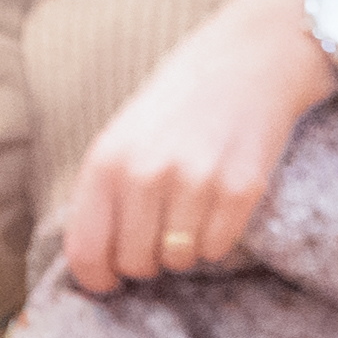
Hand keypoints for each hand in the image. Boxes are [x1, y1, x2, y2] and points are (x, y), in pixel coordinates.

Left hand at [48, 0, 333, 295]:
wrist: (252, 58)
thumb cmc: (179, 105)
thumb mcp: (123, 137)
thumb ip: (103, 193)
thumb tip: (93, 264)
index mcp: (106, 162)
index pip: (85, 252)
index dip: (96, 278)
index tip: (109, 279)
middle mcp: (146, 174)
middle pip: (134, 264)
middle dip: (145, 259)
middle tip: (159, 231)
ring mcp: (195, 182)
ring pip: (178, 261)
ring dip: (183, 249)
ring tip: (190, 209)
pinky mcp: (242, 189)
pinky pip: (217, 249)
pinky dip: (217, 239)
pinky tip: (218, 205)